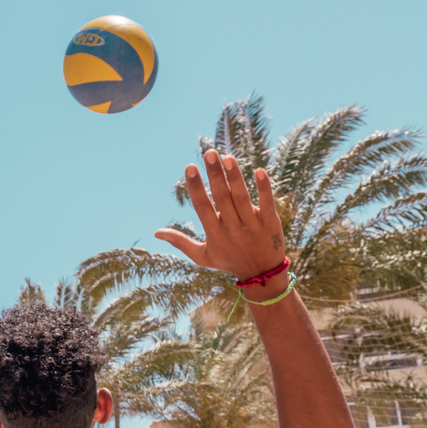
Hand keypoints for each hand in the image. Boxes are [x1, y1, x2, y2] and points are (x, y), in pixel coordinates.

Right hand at [155, 150, 286, 294]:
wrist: (261, 274)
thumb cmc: (228, 261)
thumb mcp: (201, 256)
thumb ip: (180, 242)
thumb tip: (156, 232)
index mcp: (214, 234)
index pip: (203, 208)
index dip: (196, 187)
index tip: (190, 167)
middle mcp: (232, 228)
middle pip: (222, 198)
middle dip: (215, 175)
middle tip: (209, 153)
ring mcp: (252, 225)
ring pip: (242, 198)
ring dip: (235, 177)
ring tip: (228, 157)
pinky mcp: (270, 222)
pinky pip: (267, 203)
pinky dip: (264, 188)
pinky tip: (259, 170)